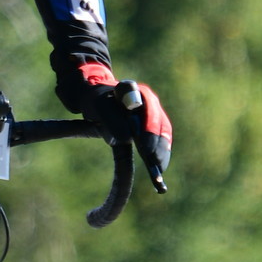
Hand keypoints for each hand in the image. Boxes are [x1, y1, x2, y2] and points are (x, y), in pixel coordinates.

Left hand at [74, 62, 171, 178]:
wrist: (99, 101)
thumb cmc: (98, 103)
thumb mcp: (99, 109)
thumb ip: (112, 121)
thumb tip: (127, 139)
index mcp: (132, 90)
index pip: (145, 106)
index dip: (147, 126)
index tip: (143, 144)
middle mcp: (148, 100)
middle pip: (159, 122)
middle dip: (157, 142)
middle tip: (153, 159)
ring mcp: (153, 113)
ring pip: (163, 133)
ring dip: (162, 151)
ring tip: (158, 170)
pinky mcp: (154, 128)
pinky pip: (161, 141)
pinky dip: (160, 155)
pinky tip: (158, 170)